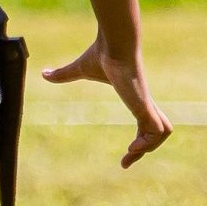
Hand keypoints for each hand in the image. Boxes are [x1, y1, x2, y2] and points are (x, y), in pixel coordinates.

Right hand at [43, 34, 171, 167]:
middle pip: (159, 131)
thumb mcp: (79, 69)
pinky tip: (133, 147)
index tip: (126, 154)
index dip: (138, 141)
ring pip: (163, 132)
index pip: (146, 123)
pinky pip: (157, 131)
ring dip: (148, 147)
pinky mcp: (144, 105)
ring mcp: (146, 104)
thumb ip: (64, 75)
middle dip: (144, 151)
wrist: (115, 43)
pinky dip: (147, 142)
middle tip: (124, 163)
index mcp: (136, 99)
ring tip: (130, 152)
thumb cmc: (101, 54)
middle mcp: (144, 103)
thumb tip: (43, 73)